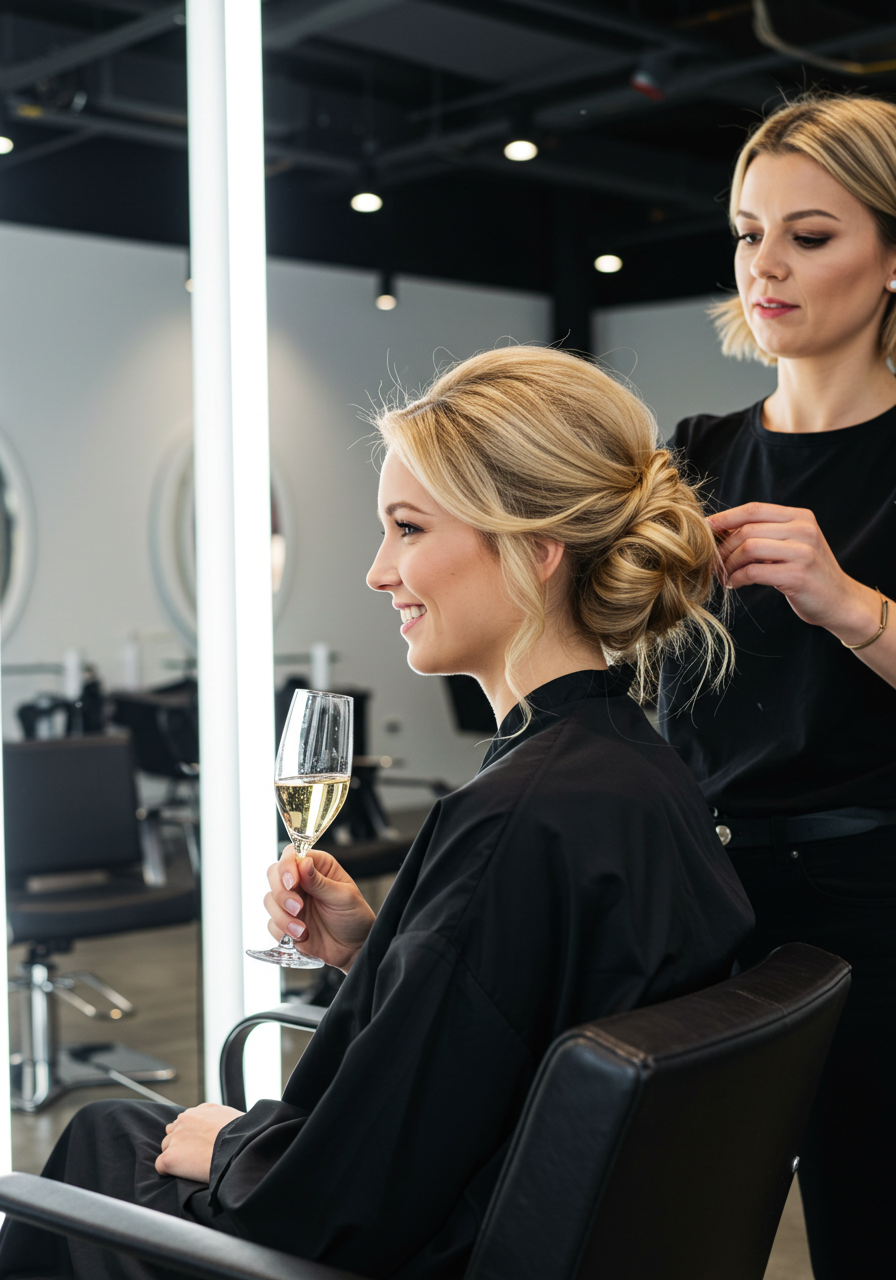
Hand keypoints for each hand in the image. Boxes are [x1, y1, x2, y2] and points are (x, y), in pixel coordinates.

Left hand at [155, 1103, 242, 1181]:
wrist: (236, 1150)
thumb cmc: (242, 1137)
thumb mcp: (234, 1120)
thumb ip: (223, 1121)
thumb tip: (228, 1129)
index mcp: (202, 1110)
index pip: (188, 1120)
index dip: (193, 1134)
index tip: (201, 1143)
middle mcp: (186, 1119)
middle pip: (174, 1131)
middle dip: (181, 1141)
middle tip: (194, 1155)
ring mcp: (176, 1138)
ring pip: (167, 1146)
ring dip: (175, 1154)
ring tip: (189, 1166)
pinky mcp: (170, 1157)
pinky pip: (161, 1165)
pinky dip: (168, 1171)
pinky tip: (181, 1174)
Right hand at [265, 846, 375, 972]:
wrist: (354, 949)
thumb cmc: (355, 918)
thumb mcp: (344, 898)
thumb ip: (321, 882)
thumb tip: (304, 862)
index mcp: (318, 867)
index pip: (292, 854)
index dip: (287, 865)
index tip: (293, 882)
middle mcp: (302, 881)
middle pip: (274, 874)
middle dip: (282, 892)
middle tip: (298, 908)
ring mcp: (292, 902)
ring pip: (269, 899)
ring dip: (282, 916)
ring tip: (302, 930)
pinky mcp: (286, 922)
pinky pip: (271, 923)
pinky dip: (283, 931)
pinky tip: (301, 936)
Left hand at [709, 502, 881, 641]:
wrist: (841, 601)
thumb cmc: (809, 573)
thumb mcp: (794, 544)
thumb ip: (767, 533)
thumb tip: (721, 530)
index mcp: (801, 517)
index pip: (755, 509)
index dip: (726, 517)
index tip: (706, 528)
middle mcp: (804, 530)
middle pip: (747, 529)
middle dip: (724, 547)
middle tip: (714, 562)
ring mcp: (803, 552)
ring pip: (748, 548)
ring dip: (728, 564)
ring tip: (724, 575)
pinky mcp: (797, 575)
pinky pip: (753, 571)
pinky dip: (737, 578)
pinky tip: (735, 584)